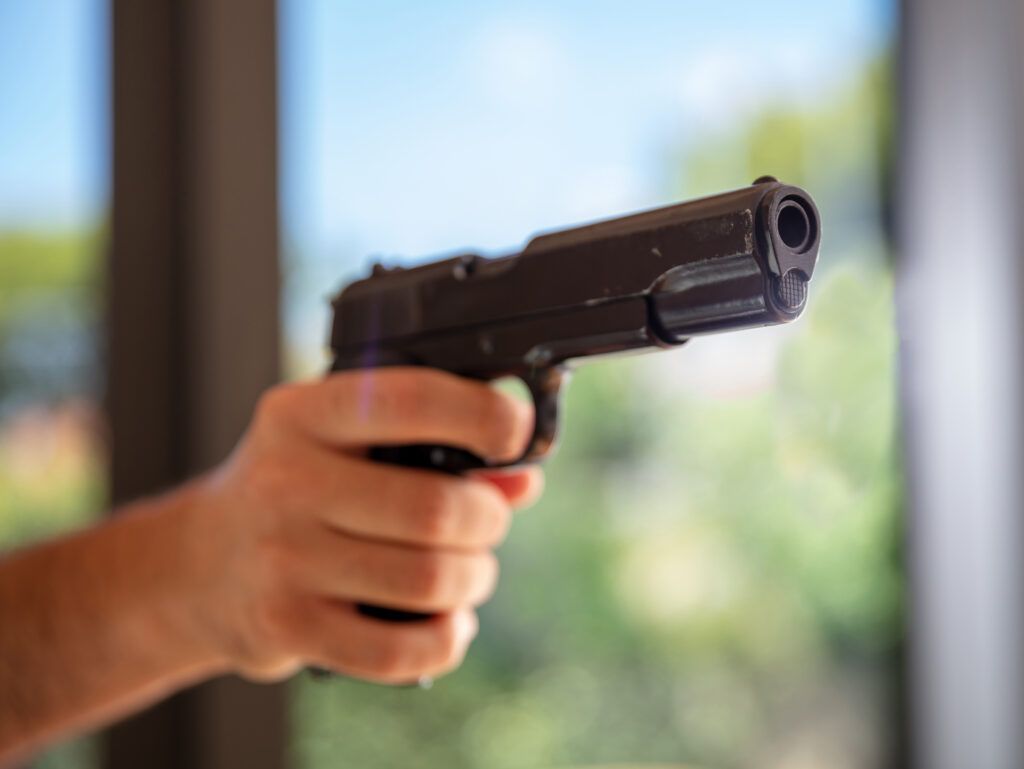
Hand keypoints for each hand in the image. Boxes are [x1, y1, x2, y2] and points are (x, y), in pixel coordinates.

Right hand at [178, 368, 541, 683]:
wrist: (199, 565)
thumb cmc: (295, 491)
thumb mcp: (344, 444)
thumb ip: (435, 448)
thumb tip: (524, 478)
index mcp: (303, 414)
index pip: (411, 399)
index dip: (483, 414)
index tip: (513, 433)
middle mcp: (287, 480)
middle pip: (436, 508)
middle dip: (488, 519)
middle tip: (486, 521)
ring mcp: (281, 558)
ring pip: (429, 579)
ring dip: (474, 579)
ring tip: (467, 572)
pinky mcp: (286, 626)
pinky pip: (398, 650)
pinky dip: (445, 639)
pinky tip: (446, 621)